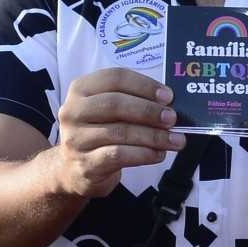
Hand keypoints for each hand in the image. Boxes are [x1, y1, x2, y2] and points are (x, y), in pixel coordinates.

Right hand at [53, 68, 185, 197]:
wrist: (73, 168)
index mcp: (81, 89)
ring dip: (153, 136)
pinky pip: (119, 155)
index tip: (168, 96)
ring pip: (120, 132)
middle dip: (149, 110)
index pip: (115, 78)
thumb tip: (168, 104)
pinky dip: (144, 154)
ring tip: (174, 140)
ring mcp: (76, 139)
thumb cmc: (98, 132)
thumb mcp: (107, 110)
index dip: (144, 85)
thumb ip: (132, 101)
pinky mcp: (85, 163)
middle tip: (172, 118)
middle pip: (115, 104)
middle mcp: (73, 111)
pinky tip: (158, 154)